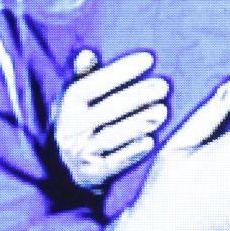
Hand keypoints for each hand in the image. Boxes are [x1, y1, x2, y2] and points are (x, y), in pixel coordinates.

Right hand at [55, 49, 170, 189]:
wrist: (77, 171)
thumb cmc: (87, 126)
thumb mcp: (81, 102)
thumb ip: (87, 78)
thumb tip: (87, 54)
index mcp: (67, 106)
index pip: (92, 84)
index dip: (119, 71)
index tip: (148, 59)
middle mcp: (68, 130)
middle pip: (105, 110)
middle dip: (136, 96)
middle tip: (163, 86)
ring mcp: (77, 154)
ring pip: (109, 137)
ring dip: (137, 124)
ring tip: (162, 112)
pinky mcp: (90, 175)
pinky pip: (113, 163)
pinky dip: (132, 153)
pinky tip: (151, 142)